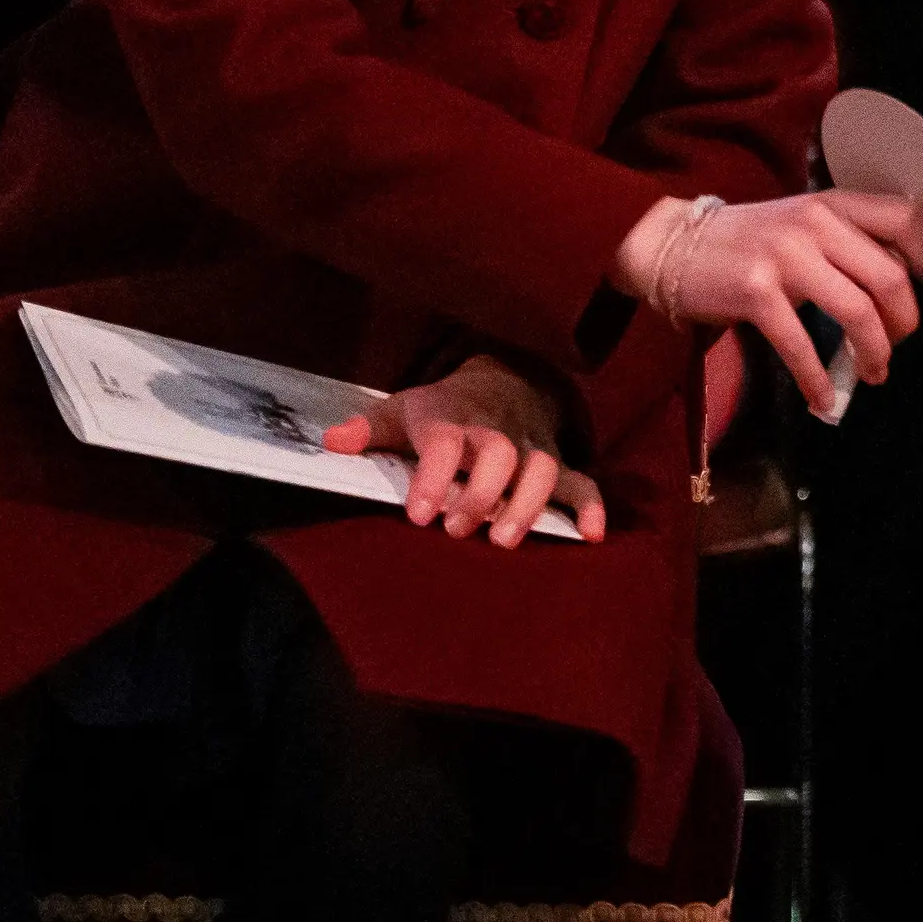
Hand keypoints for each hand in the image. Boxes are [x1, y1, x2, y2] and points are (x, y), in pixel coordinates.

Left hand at [321, 355, 603, 547]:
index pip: (446, 441)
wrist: (504, 381)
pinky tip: (589, 535)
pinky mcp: (558, 465)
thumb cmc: (444, 409)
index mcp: (454, 419)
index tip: (421, 514)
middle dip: (482, 493)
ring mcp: (532, 448)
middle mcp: (498, 432)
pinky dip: (590, 506)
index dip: (435, 476)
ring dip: (527, 503)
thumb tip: (332, 442)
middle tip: (458, 530)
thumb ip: (370, 428)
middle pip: (500, 454)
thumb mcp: (403, 409)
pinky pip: (582, 481)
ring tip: (504, 540)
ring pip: (543, 468)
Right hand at [611, 190, 922, 417]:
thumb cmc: (746, 242)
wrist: (673, 245)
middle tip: (899, 343)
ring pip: (858, 311)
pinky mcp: (756, 292)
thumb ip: (846, 242)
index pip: (905, 218)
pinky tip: (824, 399)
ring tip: (875, 372)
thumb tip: (900, 284)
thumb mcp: (802, 225)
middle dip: (905, 322)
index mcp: (832, 205)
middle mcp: (815, 224)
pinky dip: (819, 380)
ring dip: (874, 352)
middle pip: (890, 277)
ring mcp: (786, 256)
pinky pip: (802, 345)